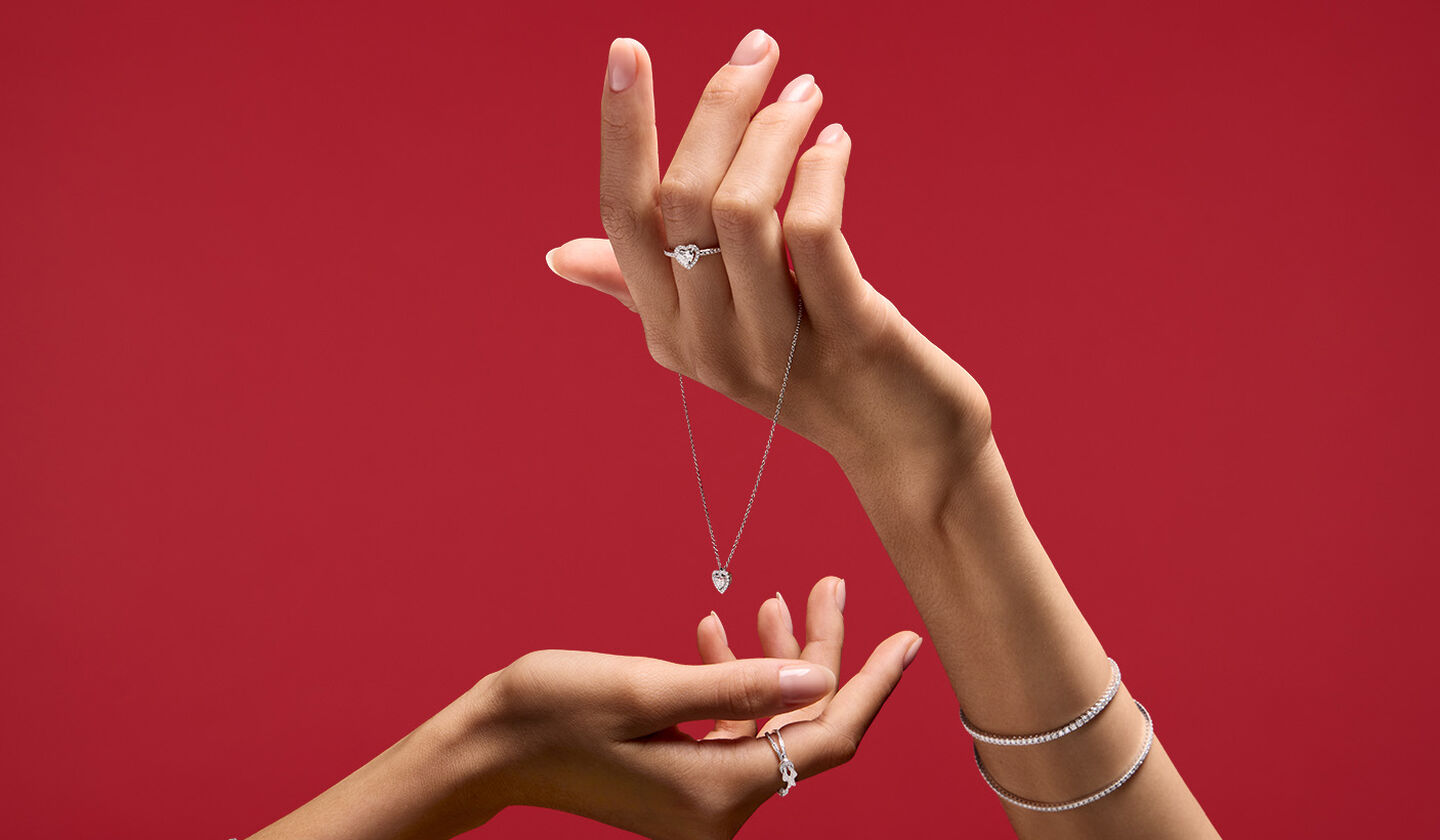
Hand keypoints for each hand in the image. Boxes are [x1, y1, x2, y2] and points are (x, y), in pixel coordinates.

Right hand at [247, 577, 919, 839]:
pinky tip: (719, 633)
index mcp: (718, 792)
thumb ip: (741, 685)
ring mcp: (697, 802)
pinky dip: (731, 685)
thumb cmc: (550, 711)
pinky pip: (727, 732)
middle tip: (826, 584)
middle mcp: (717, 809)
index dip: (872, 683)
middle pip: (800, 727)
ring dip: (773, 663)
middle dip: (818, 655)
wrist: (482, 750)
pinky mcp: (677, 785)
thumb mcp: (648, 686)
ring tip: (773, 598)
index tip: (907, 637)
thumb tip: (821, 677)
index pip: (827, 736)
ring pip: (767, 724)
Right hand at [547, 32, 991, 472]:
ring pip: (744, 208)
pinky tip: (836, 145)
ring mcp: (774, 346)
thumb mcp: (717, 332)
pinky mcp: (847, 337)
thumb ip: (642, 289)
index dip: (620, 130)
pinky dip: (822, 173)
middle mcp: (706, 341)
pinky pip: (814, 233)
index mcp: (667, 329)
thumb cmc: (810, 373)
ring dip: (776, 131)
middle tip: (760, 53)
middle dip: (719, 106)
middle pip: (683, 197)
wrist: (902, 449)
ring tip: (807, 96)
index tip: (627, 50)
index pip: (622, 216)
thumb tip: (560, 256)